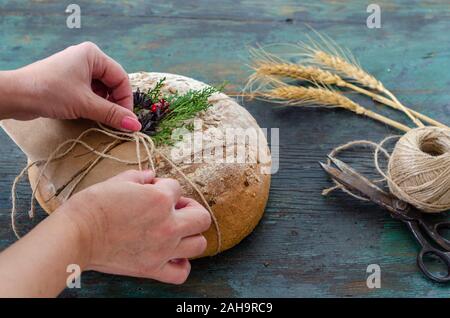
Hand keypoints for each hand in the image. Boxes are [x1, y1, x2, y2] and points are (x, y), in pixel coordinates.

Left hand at [4, 42, 140, 130]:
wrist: (15, 96)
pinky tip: (90, 115)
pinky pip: (90, 93)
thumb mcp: (85, 104)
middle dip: (115, 103)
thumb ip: (112, 115)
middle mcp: (86, 59)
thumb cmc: (50, 92)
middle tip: (115, 122)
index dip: (126, 100)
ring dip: (104, 106)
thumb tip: (136, 126)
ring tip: (101, 119)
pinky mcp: (69, 81)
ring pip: (102, 90)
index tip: (126, 120)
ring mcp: (77, 70)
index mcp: (93, 55)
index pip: (121, 78)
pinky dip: (93, 105)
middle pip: (112, 84)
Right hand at [59, 170, 210, 283]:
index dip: (164, 186)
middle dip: (192, 209)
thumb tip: (152, 176)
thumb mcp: (117, 181)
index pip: (177, 188)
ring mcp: (163, 249)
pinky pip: (181, 272)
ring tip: (177, 231)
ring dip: (191, 235)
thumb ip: (140, 176)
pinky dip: (182, 264)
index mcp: (160, 199)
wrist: (75, 235)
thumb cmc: (93, 206)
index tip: (151, 190)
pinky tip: (173, 255)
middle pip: (202, 217)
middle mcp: (168, 224)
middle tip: (177, 209)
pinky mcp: (152, 268)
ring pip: (199, 244)